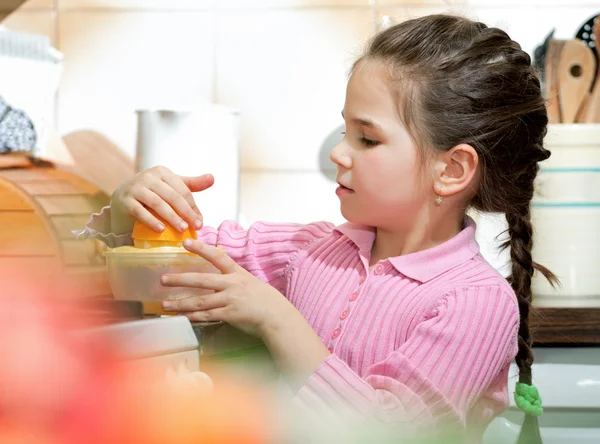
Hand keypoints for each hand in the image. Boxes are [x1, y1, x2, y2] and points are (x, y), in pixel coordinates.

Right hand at [110, 166, 214, 234]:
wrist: (121, 199)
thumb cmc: (151, 193)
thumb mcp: (171, 187)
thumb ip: (191, 184)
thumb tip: (212, 178)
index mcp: (162, 172)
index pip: (183, 190)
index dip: (193, 207)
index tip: (200, 222)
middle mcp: (148, 177)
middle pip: (172, 196)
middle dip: (186, 213)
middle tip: (195, 227)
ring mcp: (135, 188)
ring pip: (158, 203)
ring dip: (172, 217)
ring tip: (182, 229)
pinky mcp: (124, 200)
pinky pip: (140, 211)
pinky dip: (151, 220)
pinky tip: (161, 230)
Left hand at [161, 239, 294, 337]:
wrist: (276, 316)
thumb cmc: (264, 298)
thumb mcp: (249, 281)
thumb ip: (233, 277)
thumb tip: (217, 273)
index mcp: (237, 273)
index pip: (217, 256)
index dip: (201, 248)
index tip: (186, 242)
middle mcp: (232, 284)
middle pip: (201, 280)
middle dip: (180, 279)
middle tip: (163, 279)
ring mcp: (230, 300)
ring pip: (200, 301)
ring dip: (180, 303)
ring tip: (165, 305)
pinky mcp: (229, 315)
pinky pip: (207, 316)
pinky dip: (192, 317)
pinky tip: (181, 317)